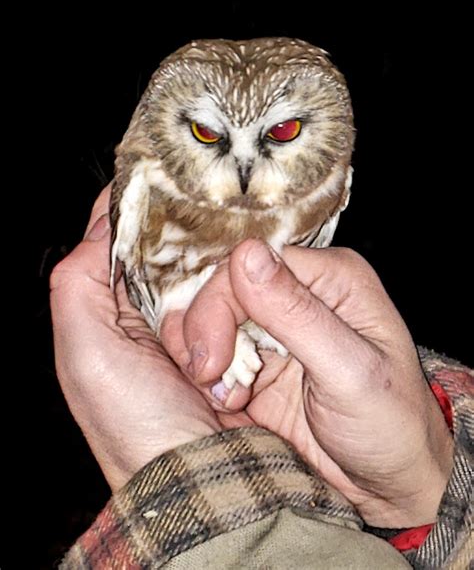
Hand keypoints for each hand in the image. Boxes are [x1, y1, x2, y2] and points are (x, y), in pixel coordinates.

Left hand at [50, 186, 221, 491]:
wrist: (201, 481)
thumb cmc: (138, 424)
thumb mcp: (85, 353)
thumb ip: (79, 283)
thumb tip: (101, 225)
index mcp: (109, 309)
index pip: (119, 239)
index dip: (139, 205)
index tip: (167, 170)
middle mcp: (149, 313)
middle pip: (167, 248)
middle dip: (186, 232)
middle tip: (211, 206)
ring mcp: (193, 325)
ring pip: (205, 267)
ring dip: (216, 265)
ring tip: (232, 252)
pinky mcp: (231, 338)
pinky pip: (236, 294)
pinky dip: (242, 287)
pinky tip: (250, 277)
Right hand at [163, 240, 453, 527]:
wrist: (391, 481)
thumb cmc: (390, 426)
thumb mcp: (349, 371)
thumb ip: (296, 313)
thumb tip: (246, 254)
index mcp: (330, 278)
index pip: (251, 264)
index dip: (220, 305)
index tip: (212, 361)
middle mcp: (300, 294)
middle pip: (223, 289)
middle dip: (207, 336)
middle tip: (211, 381)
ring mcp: (275, 329)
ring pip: (209, 320)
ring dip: (203, 359)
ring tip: (227, 398)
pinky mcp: (258, 362)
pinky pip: (211, 353)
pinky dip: (207, 377)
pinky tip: (229, 403)